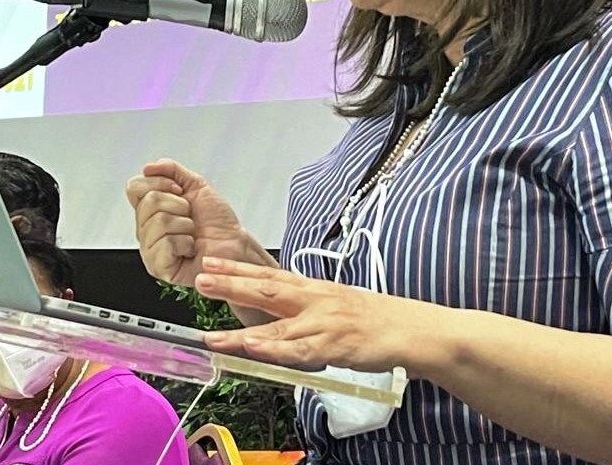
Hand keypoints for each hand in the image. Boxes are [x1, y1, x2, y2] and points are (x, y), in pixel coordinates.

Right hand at [126, 159, 253, 286]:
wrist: (235, 245)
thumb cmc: (218, 221)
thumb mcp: (196, 186)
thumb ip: (172, 170)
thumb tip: (149, 167)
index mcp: (150, 210)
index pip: (135, 188)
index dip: (159, 183)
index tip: (180, 190)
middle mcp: (146, 229)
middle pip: (149, 202)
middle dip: (179, 205)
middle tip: (190, 216)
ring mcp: (150, 249)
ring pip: (159, 221)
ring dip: (185, 224)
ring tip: (192, 233)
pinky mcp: (158, 266)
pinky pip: (165, 243)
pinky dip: (185, 242)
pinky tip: (190, 249)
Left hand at [195, 257, 414, 371]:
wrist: (410, 329)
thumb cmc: (375, 318)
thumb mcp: (336, 303)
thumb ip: (307, 307)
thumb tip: (282, 312)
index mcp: (314, 288)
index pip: (269, 274)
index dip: (238, 268)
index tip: (212, 261)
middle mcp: (314, 300)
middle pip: (266, 291)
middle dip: (231, 285)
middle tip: (201, 278)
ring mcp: (323, 323)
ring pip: (275, 328)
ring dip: (241, 332)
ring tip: (211, 333)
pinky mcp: (333, 345)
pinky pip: (298, 350)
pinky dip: (274, 350)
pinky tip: (254, 349)